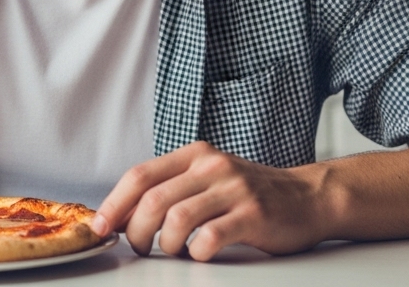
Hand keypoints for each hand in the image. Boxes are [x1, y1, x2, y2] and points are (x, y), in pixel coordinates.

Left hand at [92, 141, 331, 261]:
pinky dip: (196, 251)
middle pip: (153, 199)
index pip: (139, 175)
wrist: (308, 197)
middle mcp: (211, 166)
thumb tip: (123, 214)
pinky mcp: (253, 215)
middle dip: (134, 229)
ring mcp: (234, 189)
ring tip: (170, 251)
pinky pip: (210, 236)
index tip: (100, 225)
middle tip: (137, 247)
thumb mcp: (209, 177)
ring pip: (177, 217)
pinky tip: (199, 253)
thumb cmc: (251, 193)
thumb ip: (172, 188)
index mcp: (194, 155)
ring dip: (164, 243)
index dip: (114, 203)